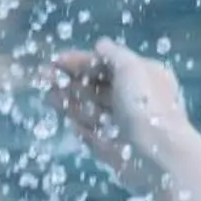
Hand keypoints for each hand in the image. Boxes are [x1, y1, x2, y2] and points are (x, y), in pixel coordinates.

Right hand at [47, 39, 190, 195]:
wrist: (157, 154)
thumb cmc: (145, 105)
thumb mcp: (131, 67)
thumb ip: (113, 54)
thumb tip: (99, 45)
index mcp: (144, 77)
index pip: (107, 65)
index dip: (81, 62)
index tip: (55, 61)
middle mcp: (135, 100)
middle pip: (97, 87)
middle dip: (70, 80)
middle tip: (43, 77)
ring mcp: (125, 126)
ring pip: (92, 110)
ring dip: (69, 101)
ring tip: (46, 94)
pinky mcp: (115, 149)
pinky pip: (93, 134)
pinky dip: (80, 125)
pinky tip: (66, 120)